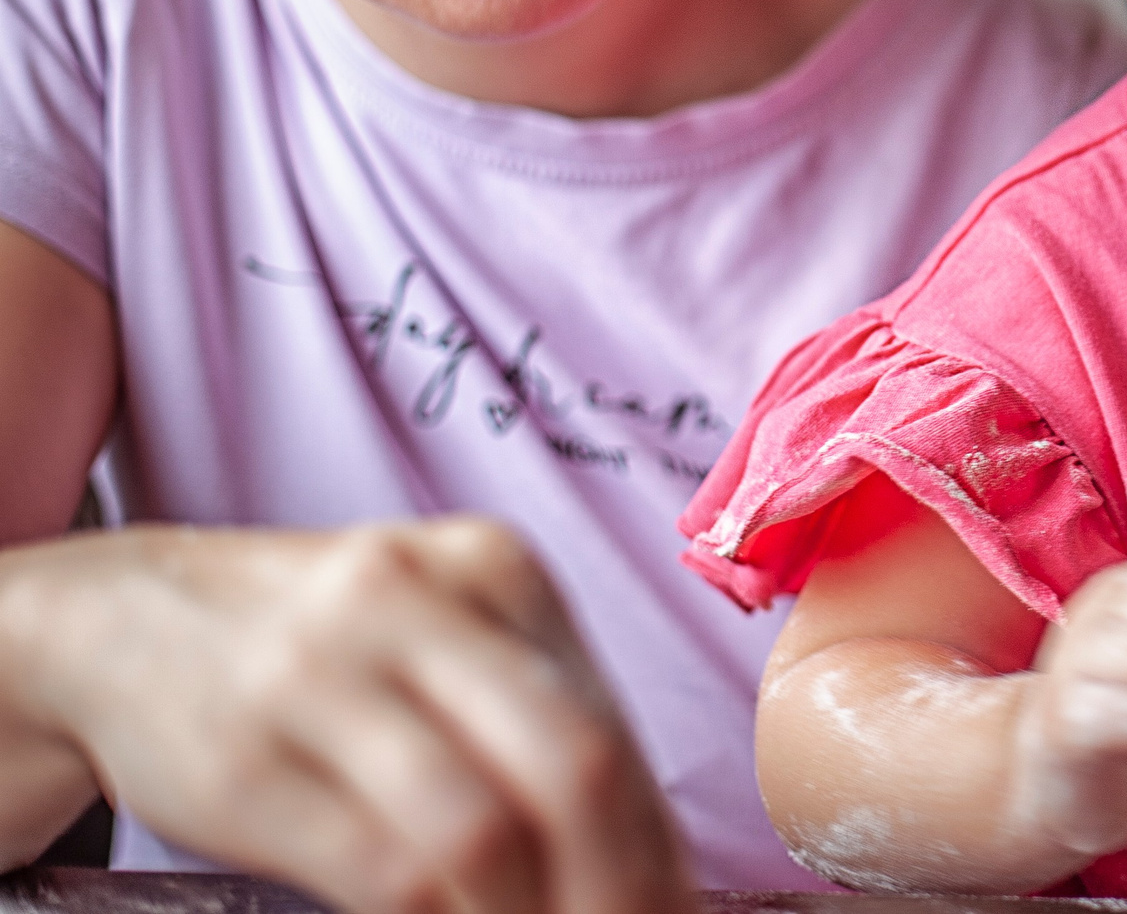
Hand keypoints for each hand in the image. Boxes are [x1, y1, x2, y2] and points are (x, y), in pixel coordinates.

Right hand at [3, 518, 690, 913]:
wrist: (130, 618)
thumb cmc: (327, 646)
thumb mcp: (443, 630)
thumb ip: (537, 712)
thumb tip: (645, 850)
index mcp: (490, 566)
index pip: (610, 723)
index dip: (658, 841)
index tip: (677, 910)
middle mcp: (411, 603)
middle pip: (571, 766)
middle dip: (620, 885)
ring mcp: (318, 679)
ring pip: (478, 832)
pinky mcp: (242, 764)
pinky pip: (380, 872)